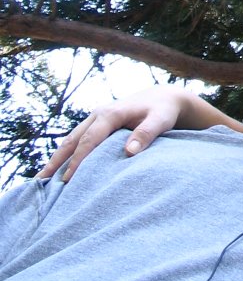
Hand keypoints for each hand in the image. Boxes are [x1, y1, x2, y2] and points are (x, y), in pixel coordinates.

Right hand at [37, 86, 190, 181]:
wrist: (163, 97)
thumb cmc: (163, 111)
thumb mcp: (160, 120)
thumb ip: (146, 134)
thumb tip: (129, 152)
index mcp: (111, 113)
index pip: (89, 140)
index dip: (78, 160)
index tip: (69, 180)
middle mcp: (99, 114)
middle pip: (73, 139)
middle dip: (57, 161)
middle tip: (42, 183)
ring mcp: (96, 118)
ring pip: (71, 139)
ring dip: (57, 158)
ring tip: (42, 179)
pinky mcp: (97, 124)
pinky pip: (77, 139)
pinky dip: (66, 153)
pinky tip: (59, 169)